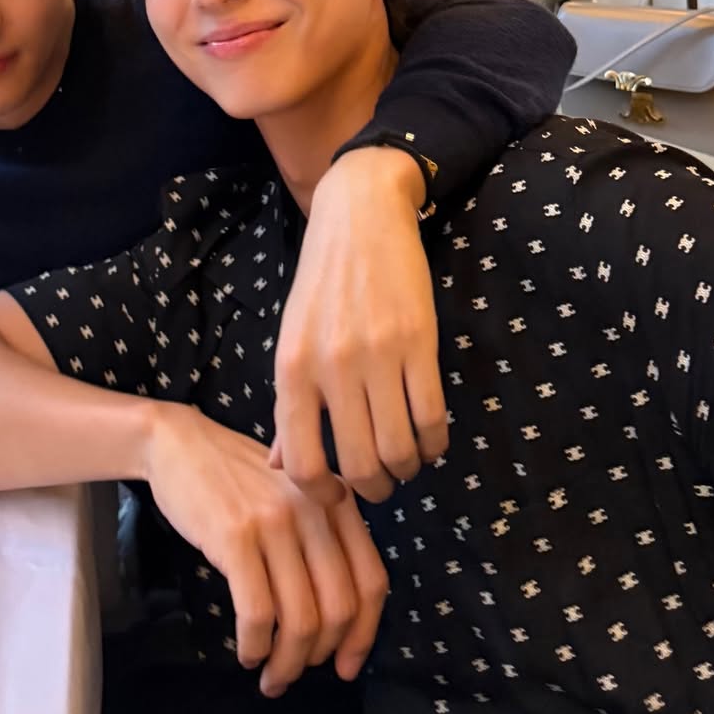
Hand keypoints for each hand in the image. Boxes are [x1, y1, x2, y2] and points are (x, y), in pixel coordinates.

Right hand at [144, 403, 387, 696]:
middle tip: (295, 674)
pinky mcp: (236, 535)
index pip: (372, 580)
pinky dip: (256, 645)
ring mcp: (276, 521)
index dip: (364, 634)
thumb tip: (339, 623)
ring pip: (300, 618)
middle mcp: (316, 509)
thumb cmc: (237, 476)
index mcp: (339, 502)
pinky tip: (248, 652)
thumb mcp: (296, 495)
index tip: (347, 667)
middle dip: (320, 656)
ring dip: (287, 662)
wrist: (180, 443)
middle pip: (339, 607)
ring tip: (270, 677)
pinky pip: (258, 612)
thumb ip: (324, 538)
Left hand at [273, 148, 447, 505]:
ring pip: (399, 450)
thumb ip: (287, 407)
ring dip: (407, 468)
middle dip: (375, 488)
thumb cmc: (320, 285)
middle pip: (359, 466)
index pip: (302, 464)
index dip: (324, 496)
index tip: (339, 494)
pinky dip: (434, 443)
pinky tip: (429, 438)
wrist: (359, 217)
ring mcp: (377, 355)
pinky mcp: (418, 342)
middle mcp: (331, 368)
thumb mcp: (291, 341)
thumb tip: (279, 468)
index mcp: (291, 370)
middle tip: (381, 480)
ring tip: (406, 460)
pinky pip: (431, 418)